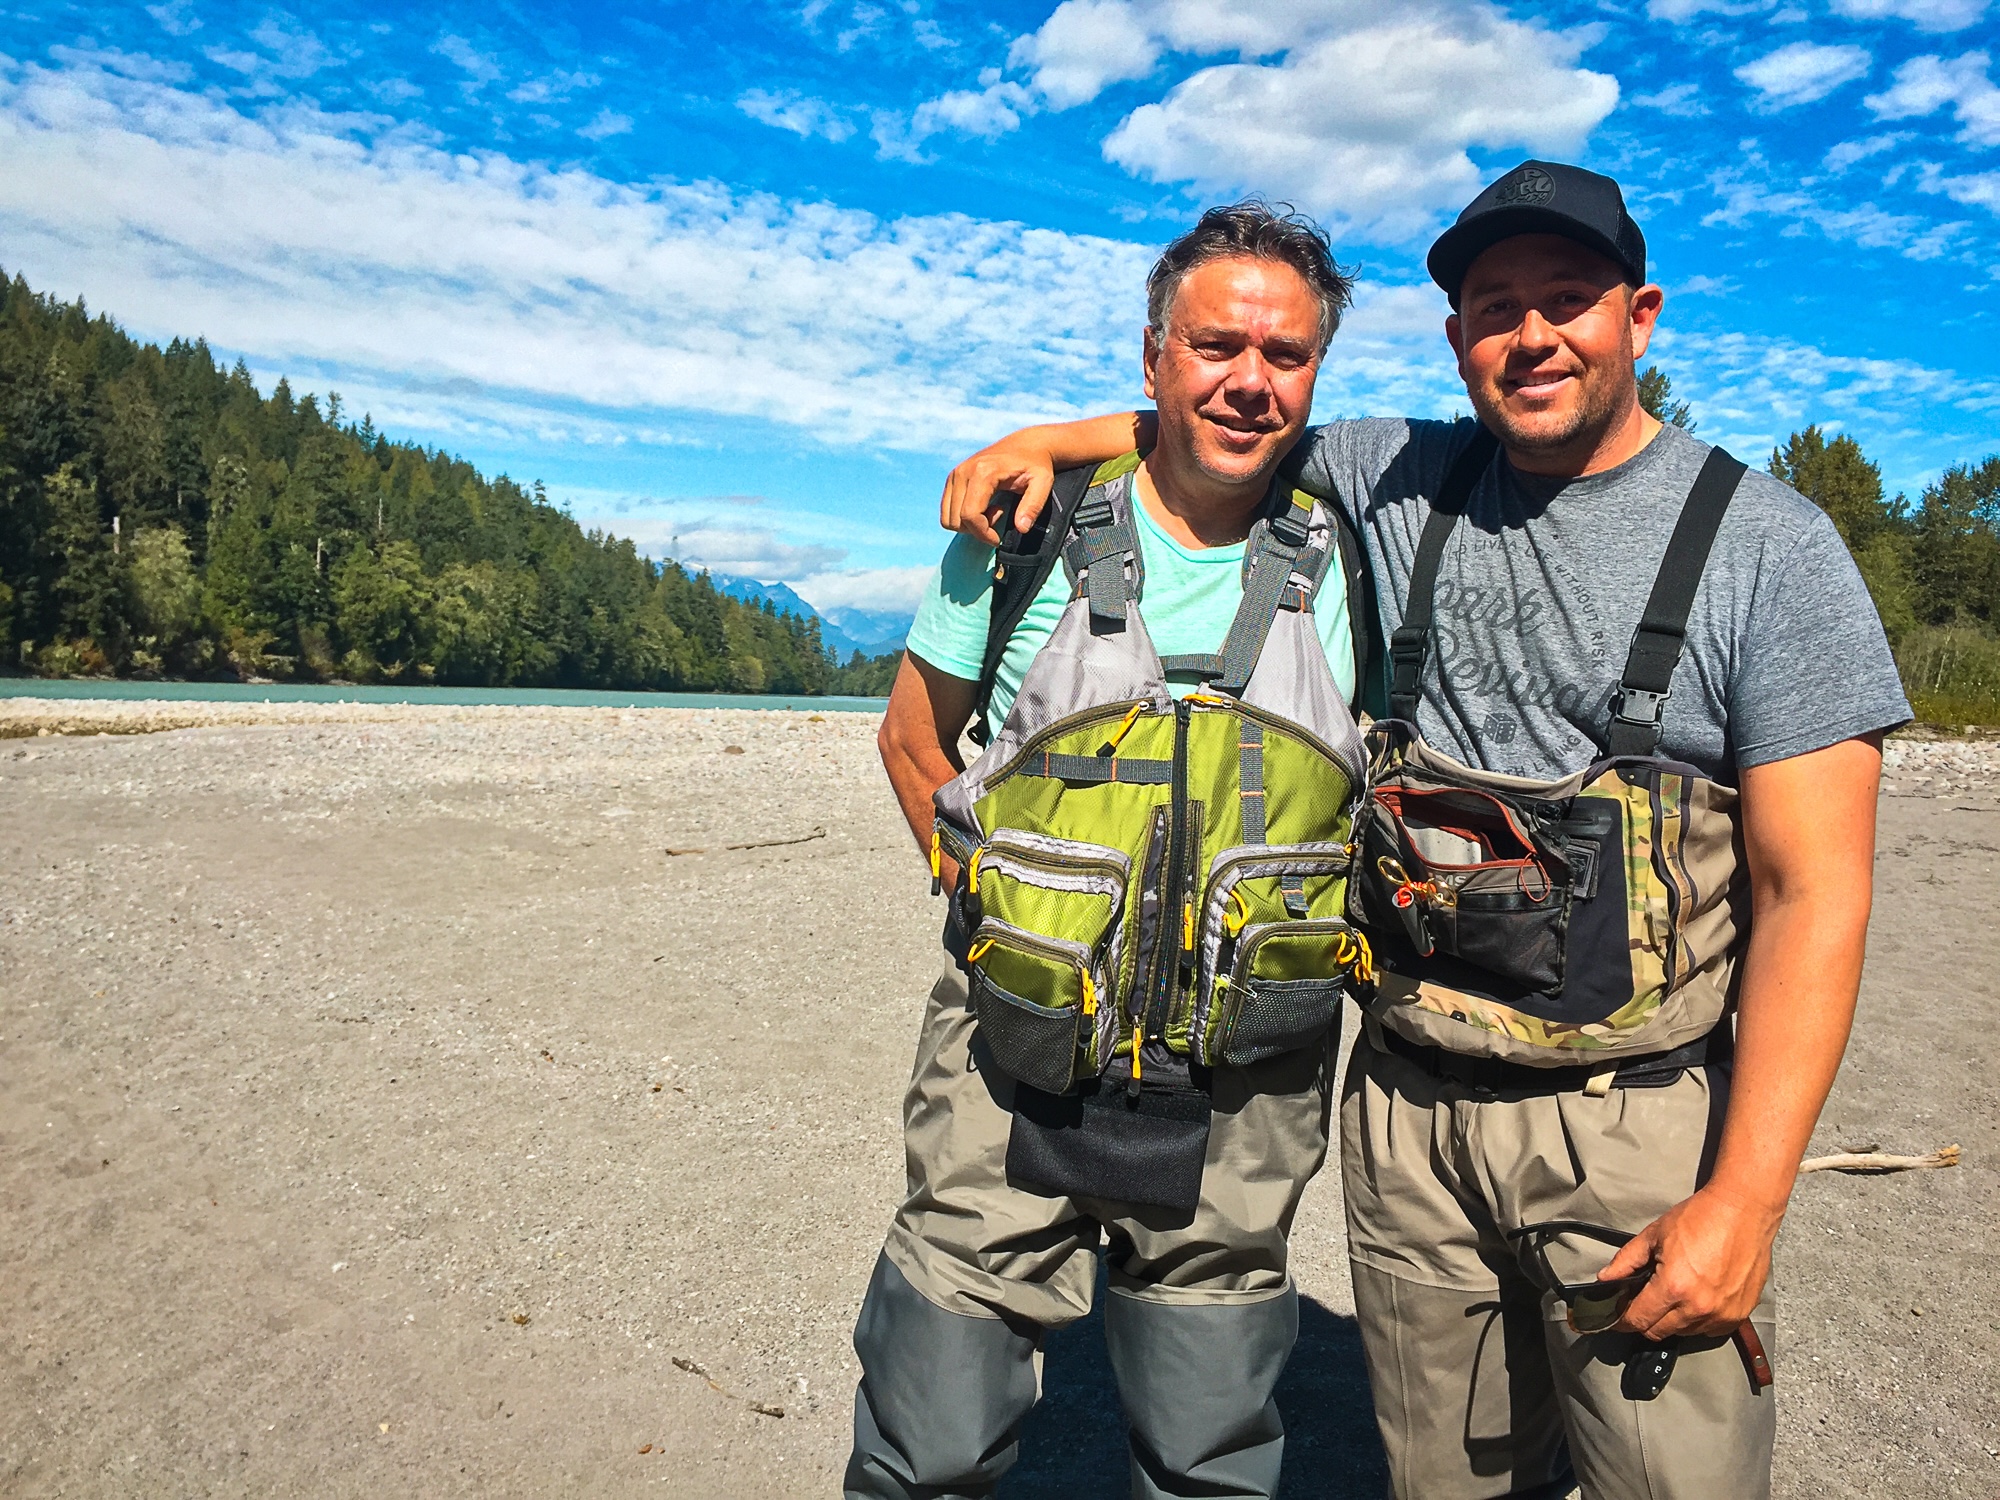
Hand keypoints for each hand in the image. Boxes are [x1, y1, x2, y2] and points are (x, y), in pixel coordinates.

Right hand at [940, 439, 1057, 544]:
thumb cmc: (1035, 463)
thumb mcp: (1043, 482)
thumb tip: (1022, 528)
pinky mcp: (952, 478)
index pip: (970, 515)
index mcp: (982, 472)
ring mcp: (955, 474)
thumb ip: (1033, 506)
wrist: (1026, 444)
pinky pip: (947, 510)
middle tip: (998, 516)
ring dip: (968, 524)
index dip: (983, 533)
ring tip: (990, 511)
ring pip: (948, 518)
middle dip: (977, 529)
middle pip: (956, 519)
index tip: (998, 538)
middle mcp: (963, 471)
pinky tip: (982, 506)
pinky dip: (962, 516)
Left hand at [1599, 1183, 1781, 1340]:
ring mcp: (1722, 1314)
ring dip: (1672, 1320)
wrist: (1744, 1210)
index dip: (1622, 1321)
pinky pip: (1710, 1330)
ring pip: (1685, 1333)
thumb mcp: (1654, 1234)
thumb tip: (1605, 1278)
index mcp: (1673, 1287)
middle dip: (1645, 1321)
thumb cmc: (1700, 1217)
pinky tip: (1695, 1300)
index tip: (1616, 1319)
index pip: (1639, 1320)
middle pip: (1659, 1332)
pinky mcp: (1740, 1314)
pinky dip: (1698, 1321)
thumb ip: (1626, 1261)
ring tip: (1672, 1295)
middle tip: (1641, 1303)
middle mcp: (1698, 1307)